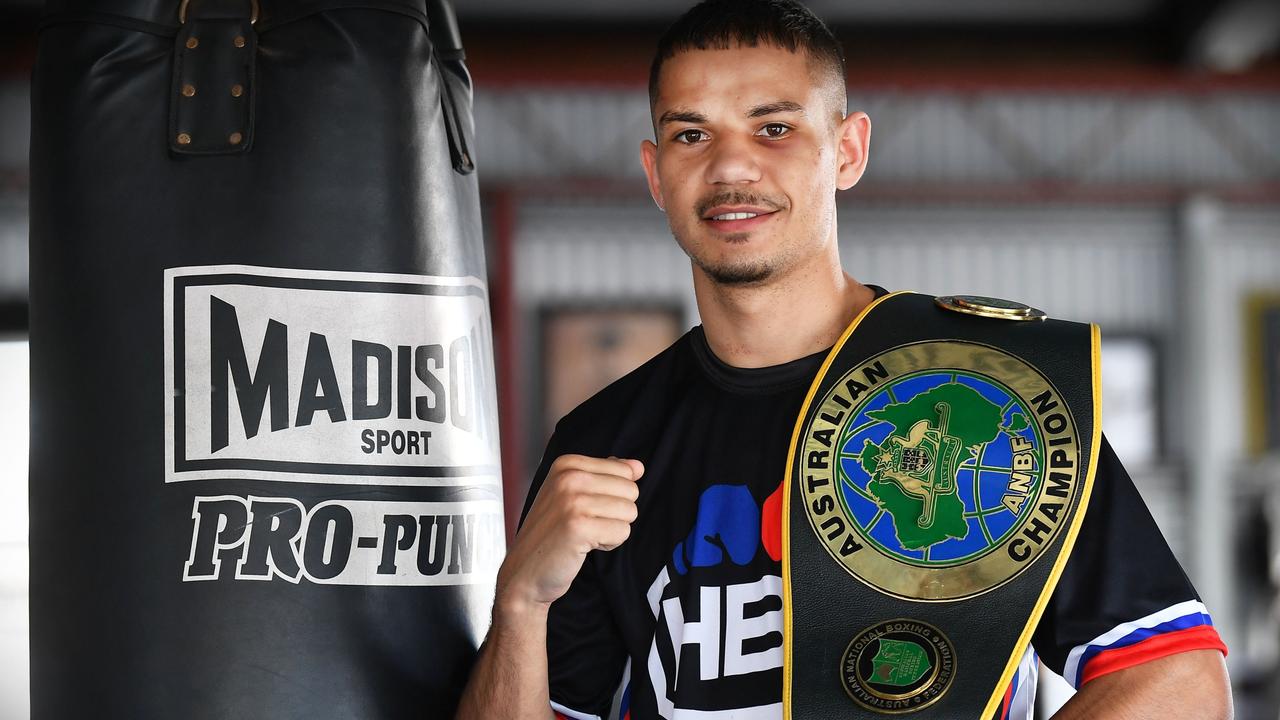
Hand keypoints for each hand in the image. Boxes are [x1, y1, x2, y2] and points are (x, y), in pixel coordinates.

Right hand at [496, 454, 642, 614]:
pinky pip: (622, 532)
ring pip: (629, 511)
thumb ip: (605, 476)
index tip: (585, 508)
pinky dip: (609, 544)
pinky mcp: (578, 526)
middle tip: (585, 524)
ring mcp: (572, 500)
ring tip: (584, 535)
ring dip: (612, 529)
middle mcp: (568, 477)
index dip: (613, 495)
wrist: (524, 572)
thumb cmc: (550, 535)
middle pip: (631, 491)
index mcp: (567, 464)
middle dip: (616, 513)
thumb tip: (637, 467)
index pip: (625, 471)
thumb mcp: (571, 494)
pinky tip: (584, 546)